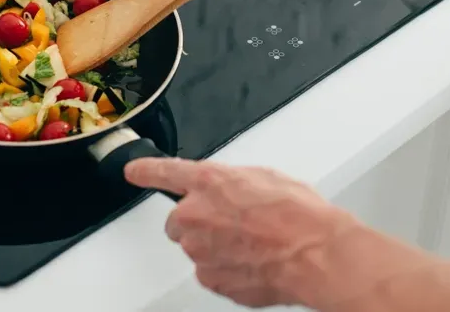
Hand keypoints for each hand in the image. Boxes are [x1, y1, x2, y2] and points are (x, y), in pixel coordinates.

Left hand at [124, 157, 356, 308]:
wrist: (316, 254)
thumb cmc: (299, 214)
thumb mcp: (263, 177)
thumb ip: (231, 182)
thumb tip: (228, 191)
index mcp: (208, 181)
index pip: (163, 172)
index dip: (145, 171)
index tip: (132, 171)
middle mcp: (195, 214)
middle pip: (177, 220)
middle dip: (197, 221)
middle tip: (231, 224)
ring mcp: (200, 250)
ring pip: (195, 247)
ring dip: (214, 246)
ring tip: (251, 243)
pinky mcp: (210, 278)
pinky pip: (209, 271)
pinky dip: (225, 269)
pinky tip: (252, 261)